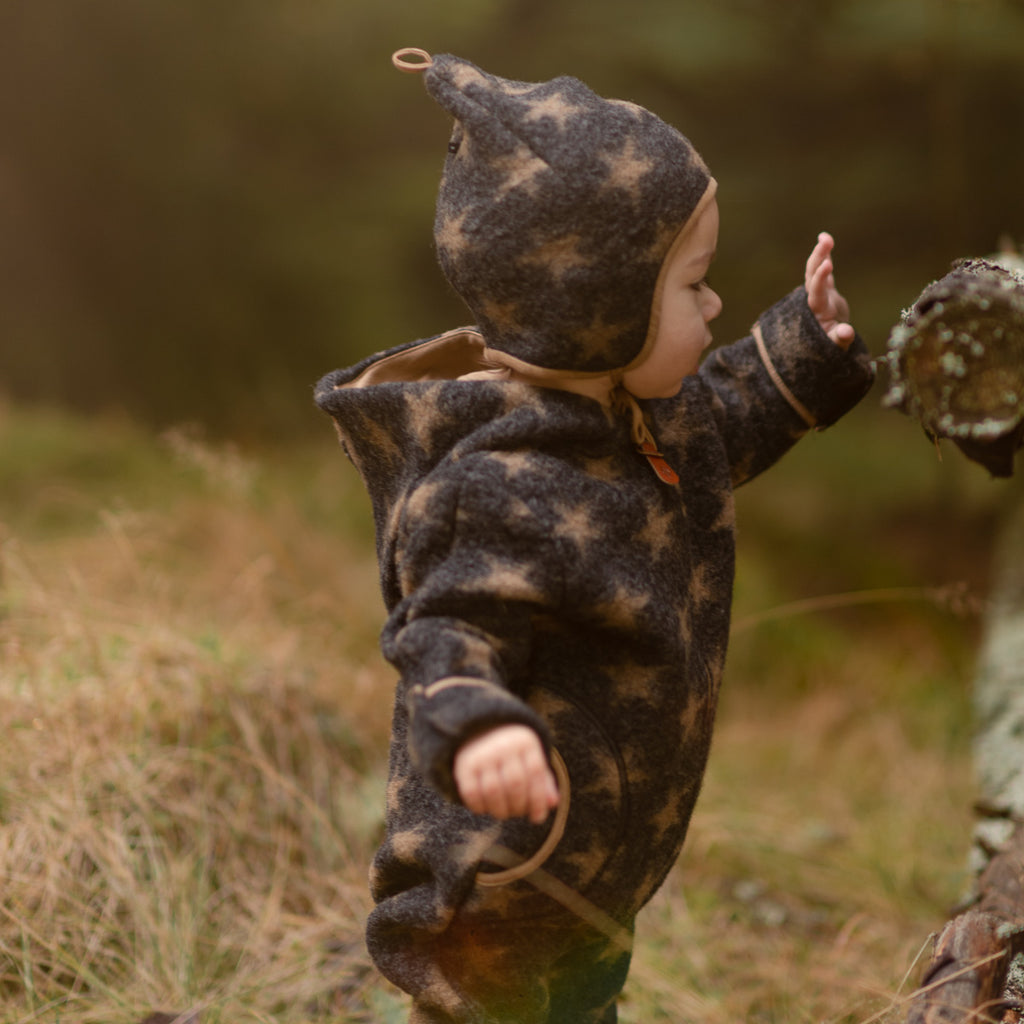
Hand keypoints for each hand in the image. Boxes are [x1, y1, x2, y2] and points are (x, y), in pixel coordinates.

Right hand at [453, 724, 559, 823]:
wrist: (478, 729)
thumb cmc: (511, 752)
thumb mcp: (530, 758)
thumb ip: (543, 780)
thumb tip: (553, 803)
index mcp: (525, 741)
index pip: (536, 773)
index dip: (538, 799)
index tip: (537, 818)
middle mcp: (503, 745)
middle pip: (515, 784)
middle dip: (518, 806)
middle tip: (517, 813)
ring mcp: (482, 754)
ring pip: (493, 791)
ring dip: (500, 810)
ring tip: (503, 813)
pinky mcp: (464, 765)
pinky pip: (472, 793)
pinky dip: (479, 807)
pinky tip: (485, 809)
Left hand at [805, 232, 855, 348]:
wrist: (829, 341)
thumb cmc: (832, 344)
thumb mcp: (837, 345)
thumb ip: (840, 338)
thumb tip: (847, 332)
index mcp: (817, 311)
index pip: (816, 293)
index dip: (820, 279)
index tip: (827, 265)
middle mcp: (815, 299)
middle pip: (812, 277)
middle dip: (817, 259)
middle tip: (824, 241)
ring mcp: (819, 292)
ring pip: (815, 271)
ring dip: (819, 254)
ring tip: (824, 236)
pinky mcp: (826, 289)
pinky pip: (823, 270)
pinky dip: (824, 256)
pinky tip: (824, 239)